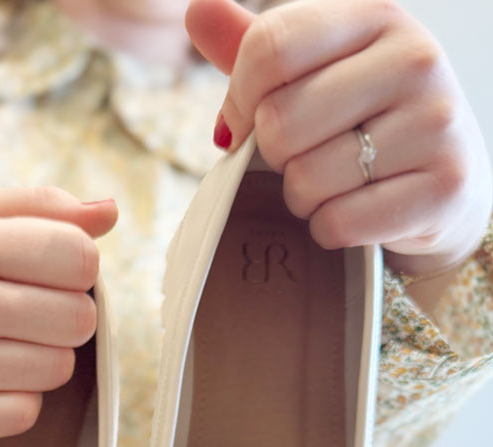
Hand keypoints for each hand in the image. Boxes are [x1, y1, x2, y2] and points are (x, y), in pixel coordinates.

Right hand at [0, 187, 117, 438]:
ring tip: (2, 344)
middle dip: (65, 315)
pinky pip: (25, 414)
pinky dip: (16, 399)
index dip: (78, 267)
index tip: (50, 272)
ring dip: (43, 358)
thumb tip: (110, 212)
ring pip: (57, 369)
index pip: (79, 257)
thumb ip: (42, 206)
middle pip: (78, 319)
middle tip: (27, 313)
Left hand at [186, 0, 491, 275]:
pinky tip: (355, 211)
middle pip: (280, 122)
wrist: (444, 183)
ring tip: (334, 185)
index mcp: (376, 17)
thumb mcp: (315, 73)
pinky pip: (338, 222)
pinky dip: (329, 229)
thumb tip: (197, 10)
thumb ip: (259, 48)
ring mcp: (436, 123)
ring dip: (302, 197)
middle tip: (305, 157)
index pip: (270, 49)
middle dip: (274, 156)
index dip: (239, 99)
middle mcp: (415, 59)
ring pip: (306, 179)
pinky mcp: (442, 188)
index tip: (244, 124)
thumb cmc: (364, 122)